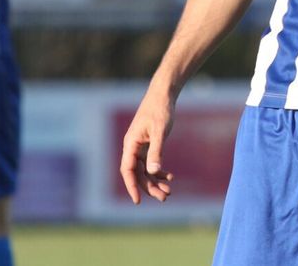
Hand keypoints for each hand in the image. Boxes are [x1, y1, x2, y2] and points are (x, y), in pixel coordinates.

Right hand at [119, 87, 176, 203]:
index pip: (127, 170)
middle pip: (138, 173)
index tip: (138, 201)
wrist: (163, 95)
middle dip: (149, 187)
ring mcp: (139, 147)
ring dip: (155, 182)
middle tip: (164, 197)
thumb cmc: (160, 110)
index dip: (132, 186)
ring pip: (144, 170)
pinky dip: (159, 171)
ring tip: (169, 192)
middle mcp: (132, 147)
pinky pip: (150, 163)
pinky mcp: (148, 145)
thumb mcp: (160, 131)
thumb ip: (156, 151)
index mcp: (130, 144)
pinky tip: (170, 177)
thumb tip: (154, 172)